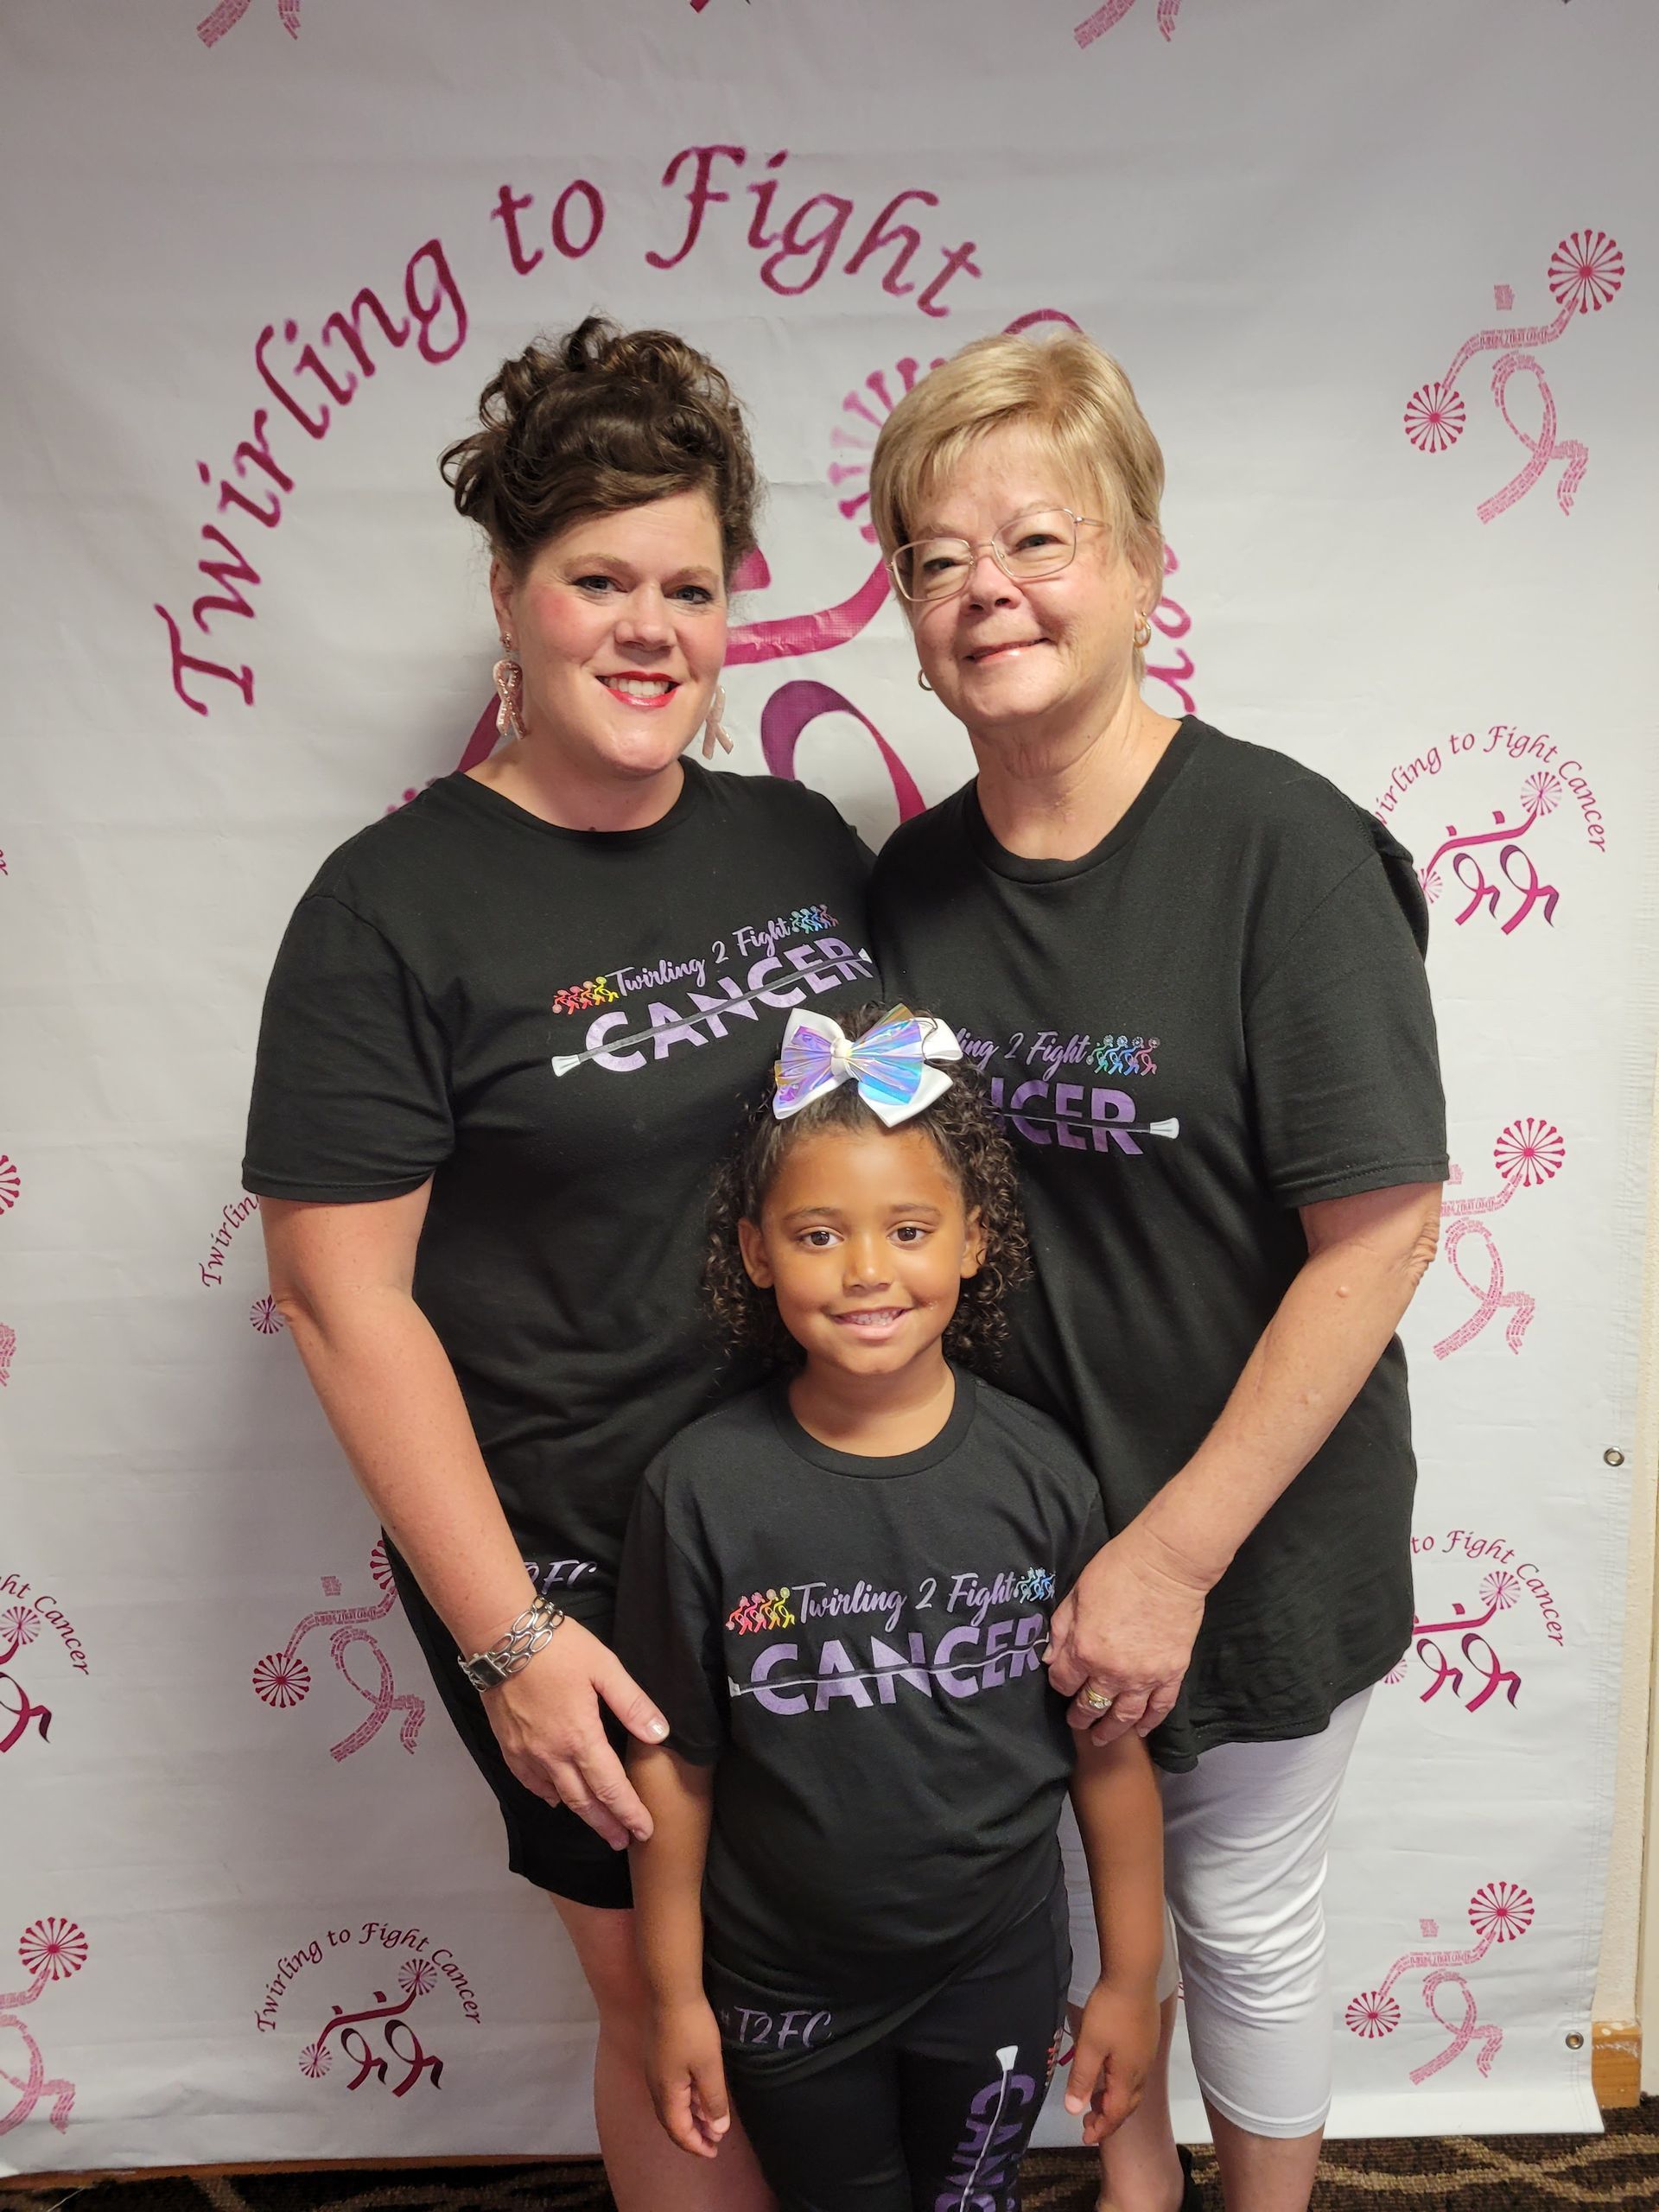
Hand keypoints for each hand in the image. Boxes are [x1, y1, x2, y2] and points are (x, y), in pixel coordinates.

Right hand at [481, 1617, 668, 1848]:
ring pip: (557, 1796)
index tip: (645, 1831)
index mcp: (581, 1738)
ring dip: (580, 1815)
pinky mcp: (508, 1745)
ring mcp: (526, 1753)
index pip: (611, 1788)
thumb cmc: (558, 1647)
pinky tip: (554, 1799)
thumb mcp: (605, 1667)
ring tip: (597, 1827)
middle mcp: (552, 1755)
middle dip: (607, 1824)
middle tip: (623, 1842)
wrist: (501, 1636)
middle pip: (584, 1802)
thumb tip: (660, 1735)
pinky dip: (546, 1795)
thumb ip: (632, 1704)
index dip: (629, 1812)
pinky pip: (529, 1782)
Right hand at [645, 1997, 731, 2159]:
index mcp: (666, 2093)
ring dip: (690, 2115)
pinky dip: (686, 2098)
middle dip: (693, 2134)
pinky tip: (699, 2091)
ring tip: (711, 2119)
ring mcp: (654, 2069)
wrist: (671, 1991)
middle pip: (672, 2120)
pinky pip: (671, 2088)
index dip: (696, 2145)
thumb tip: (717, 2130)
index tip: (714, 2152)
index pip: (679, 2131)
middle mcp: (655, 2085)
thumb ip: (714, 2100)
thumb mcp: (710, 2067)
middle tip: (713, 2141)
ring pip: (671, 2103)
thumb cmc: (692, 2030)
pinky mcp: (657, 2054)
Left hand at [1046, 1525, 1206, 1744]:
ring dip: (1111, 1730)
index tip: (1062, 1683)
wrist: (1166, 1565)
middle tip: (1077, 1722)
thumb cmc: (1117, 1571)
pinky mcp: (1172, 1674)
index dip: (1060, 1685)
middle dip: (1081, 1716)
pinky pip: (1160, 1708)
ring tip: (1102, 1738)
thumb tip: (1050, 1658)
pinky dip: (1150, 1723)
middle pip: (1091, 1706)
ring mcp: (1144, 1677)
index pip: (1065, 1682)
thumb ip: (1061, 1629)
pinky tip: (1141, 1730)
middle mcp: (1112, 1672)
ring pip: (1124, 1716)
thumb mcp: (1077, 1595)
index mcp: (1084, 1650)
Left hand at [1064, 1976, 1159, 2146]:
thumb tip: (1073, 2110)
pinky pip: (1136, 2074)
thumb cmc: (1109, 2012)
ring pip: (1133, 2089)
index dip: (1101, 2128)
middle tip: (1089, 2121)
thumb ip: (1082, 2079)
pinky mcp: (1148, 2040)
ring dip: (1116, 2100)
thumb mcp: (1089, 2046)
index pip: (1116, 2114)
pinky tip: (1111, 2072)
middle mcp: (1142, 2070)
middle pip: (1127, 2104)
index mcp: (1128, 2076)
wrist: (1133, 1977)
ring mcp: (1147, 2054)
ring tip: (1097, 2099)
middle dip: (1109, 2117)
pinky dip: (1122, 2084)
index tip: (1085, 2137)